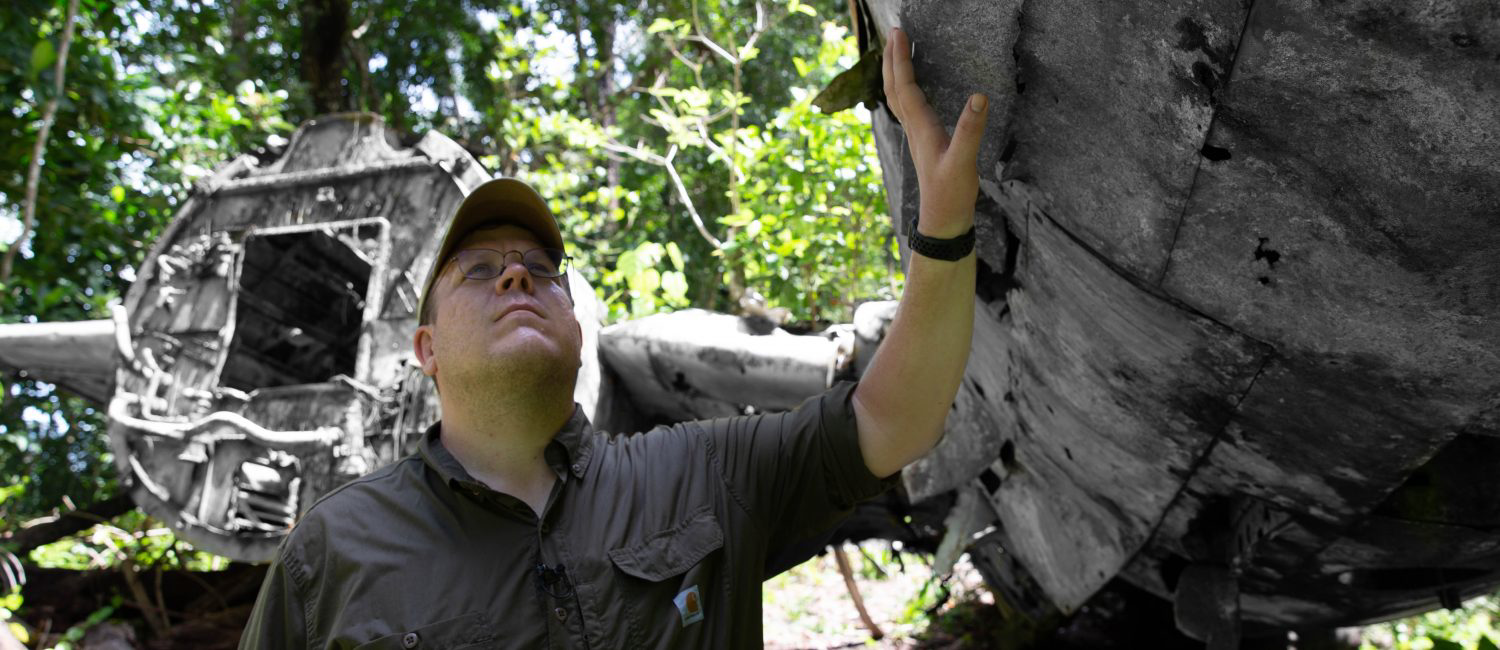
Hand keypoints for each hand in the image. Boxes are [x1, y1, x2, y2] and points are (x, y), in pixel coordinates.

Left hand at [882, 27, 988, 237]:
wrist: (943, 220)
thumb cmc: (951, 194)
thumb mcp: (964, 162)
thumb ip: (970, 130)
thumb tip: (979, 97)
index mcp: (921, 128)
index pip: (905, 86)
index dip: (901, 59)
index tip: (899, 33)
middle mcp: (914, 129)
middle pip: (894, 88)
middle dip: (891, 59)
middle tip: (893, 33)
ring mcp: (917, 136)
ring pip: (898, 98)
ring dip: (895, 73)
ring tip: (896, 53)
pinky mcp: (924, 142)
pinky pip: (908, 108)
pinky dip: (905, 90)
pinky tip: (912, 88)